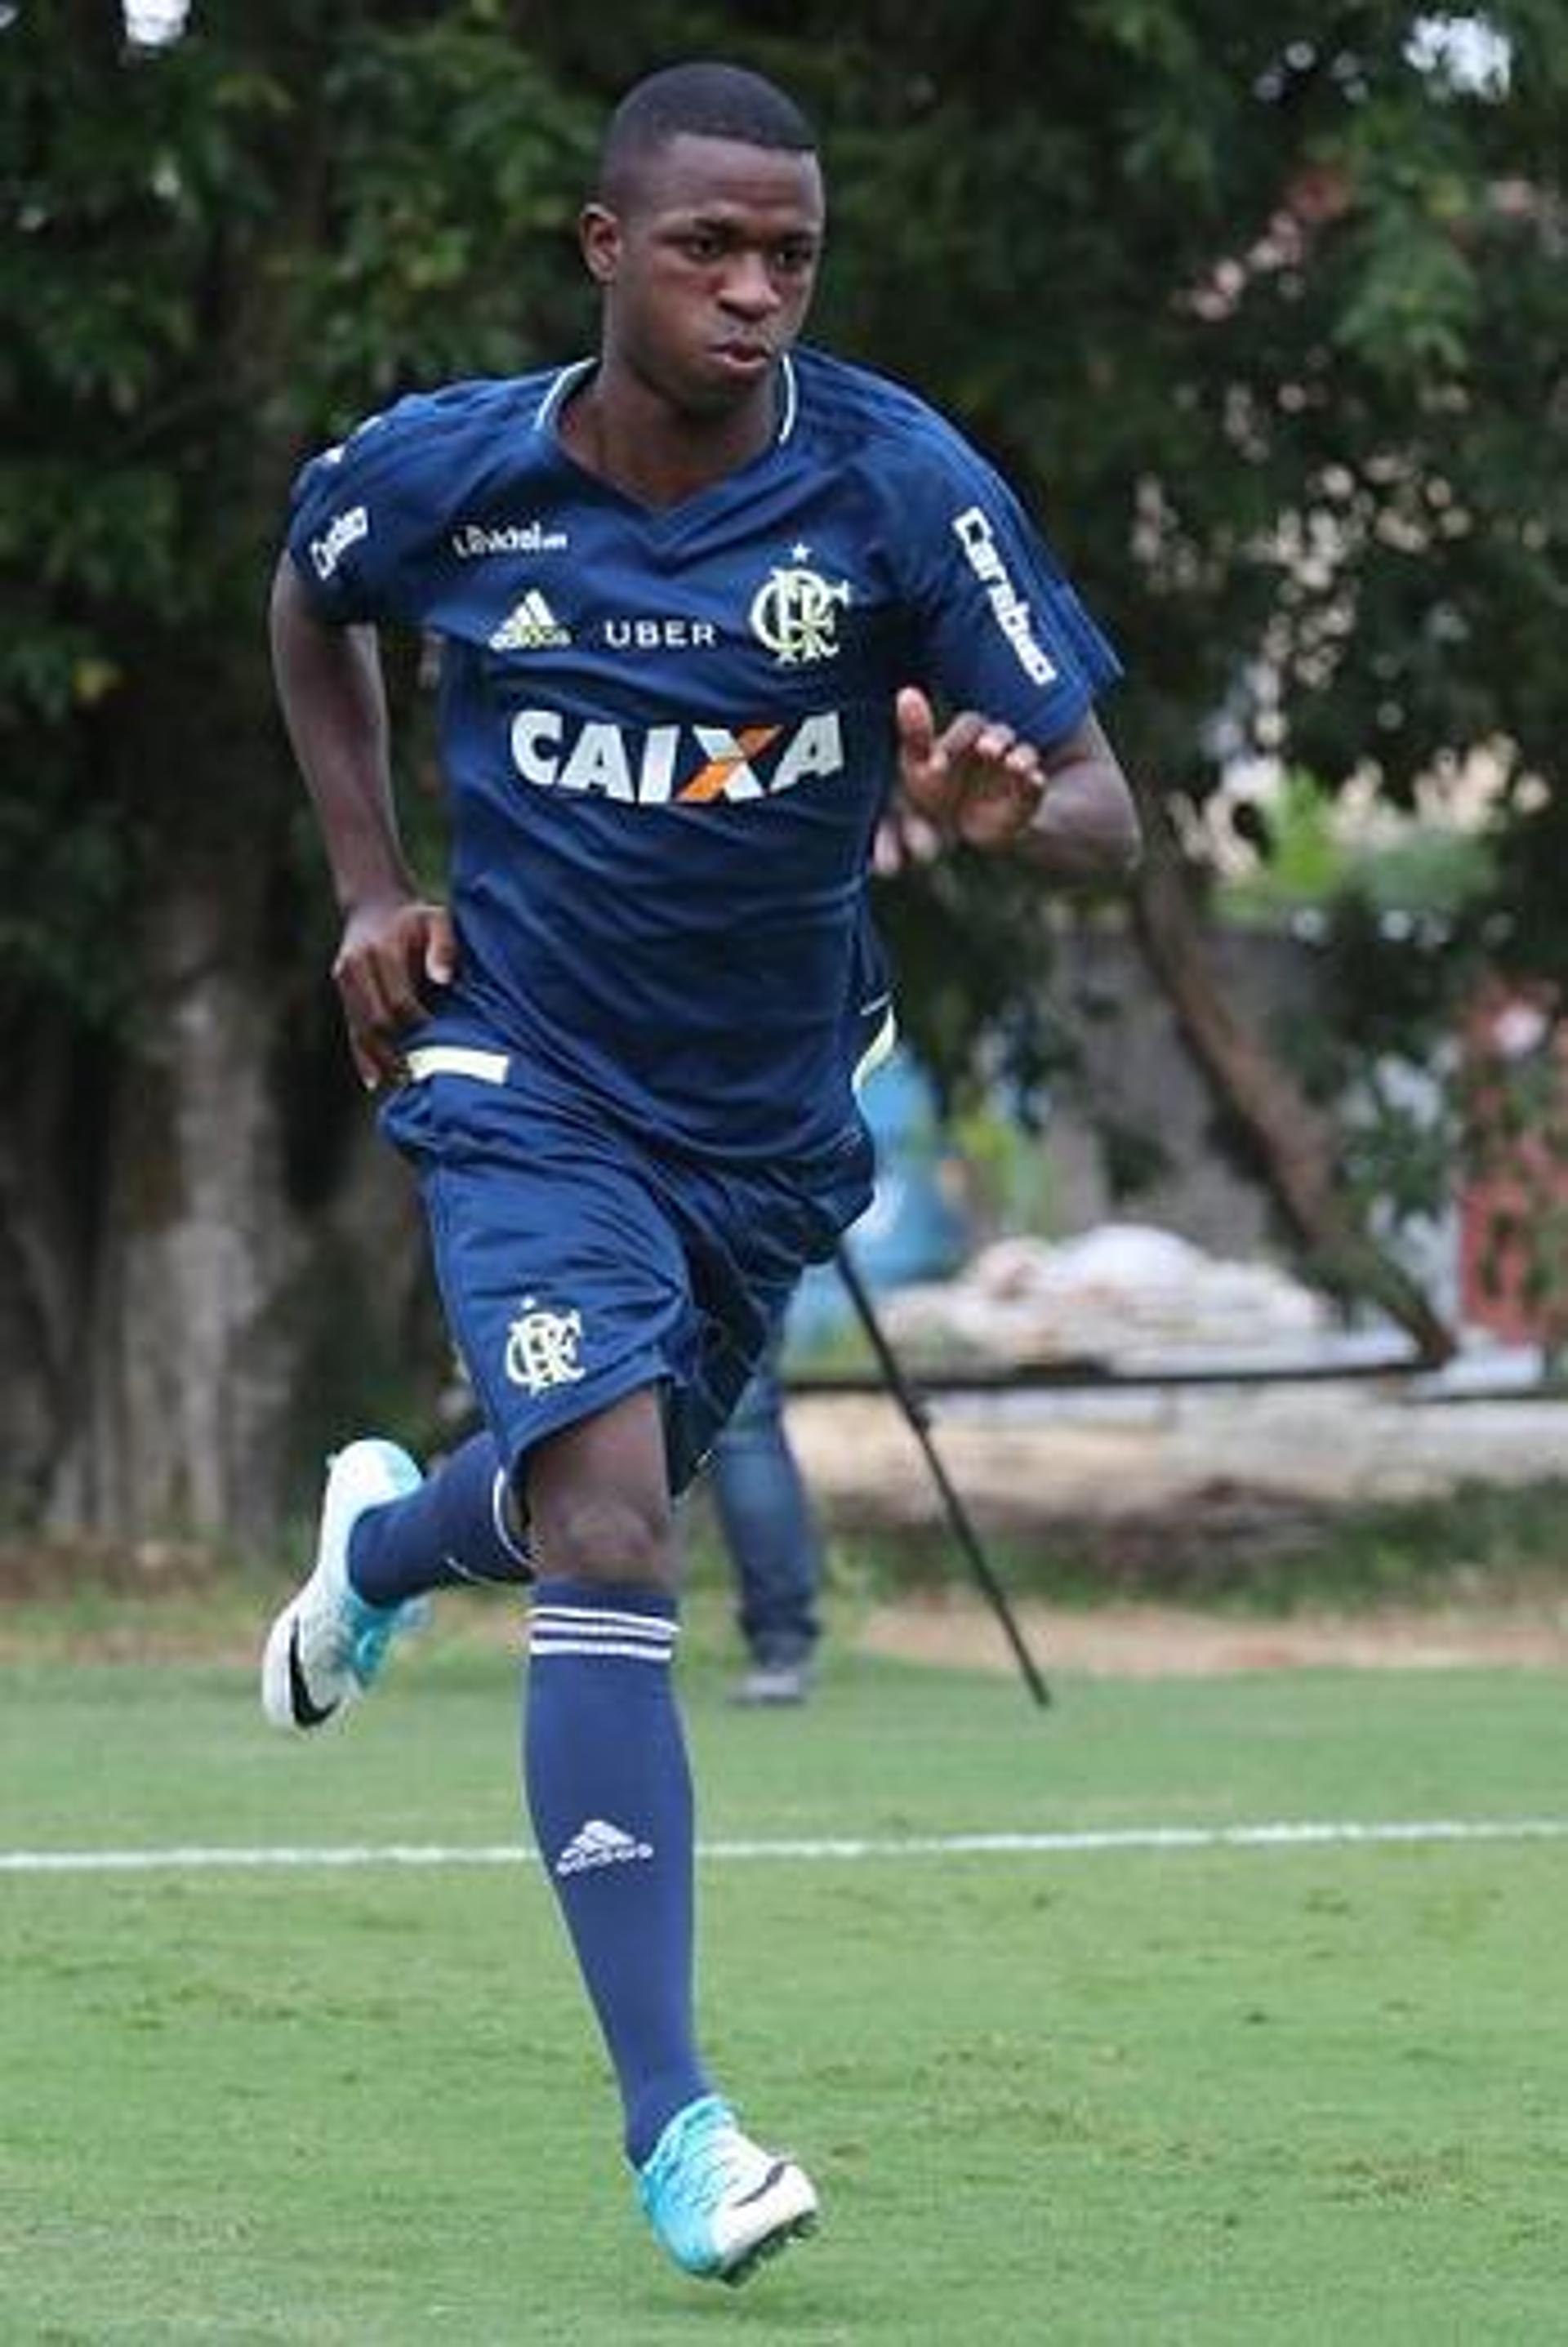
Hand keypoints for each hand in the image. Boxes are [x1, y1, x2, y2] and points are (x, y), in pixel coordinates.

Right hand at [330, 894, 456, 1089]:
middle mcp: (356, 966)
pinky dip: (362, 1057)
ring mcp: (344, 978)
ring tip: (404, 1082)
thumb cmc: (416, 917)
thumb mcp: (437, 919)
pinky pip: (351, 1028)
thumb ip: (444, 946)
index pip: (399, 1000)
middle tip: (425, 1071)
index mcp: (381, 951)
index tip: (441, 1041)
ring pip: (361, 1030)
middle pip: (376, 1020)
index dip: (419, 1024)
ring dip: (381, 1059)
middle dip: (399, 1048)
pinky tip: (374, 1081)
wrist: (374, 904)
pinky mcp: (341, 989)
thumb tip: (443, 980)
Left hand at [895, 685, 1045, 850]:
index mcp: (968, 735)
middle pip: (1000, 734)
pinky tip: (1033, 781)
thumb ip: (915, 733)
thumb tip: (906, 692)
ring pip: (1024, 754)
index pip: (969, 724)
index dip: (957, 740)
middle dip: (994, 741)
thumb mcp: (917, 766)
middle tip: (986, 750)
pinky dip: (1034, 783)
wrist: (953, 830)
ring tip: (1013, 765)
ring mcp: (1013, 770)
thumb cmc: (933, 792)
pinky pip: (1036, 785)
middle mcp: (994, 747)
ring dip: (1021, 758)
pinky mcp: (1027, 795)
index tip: (939, 763)